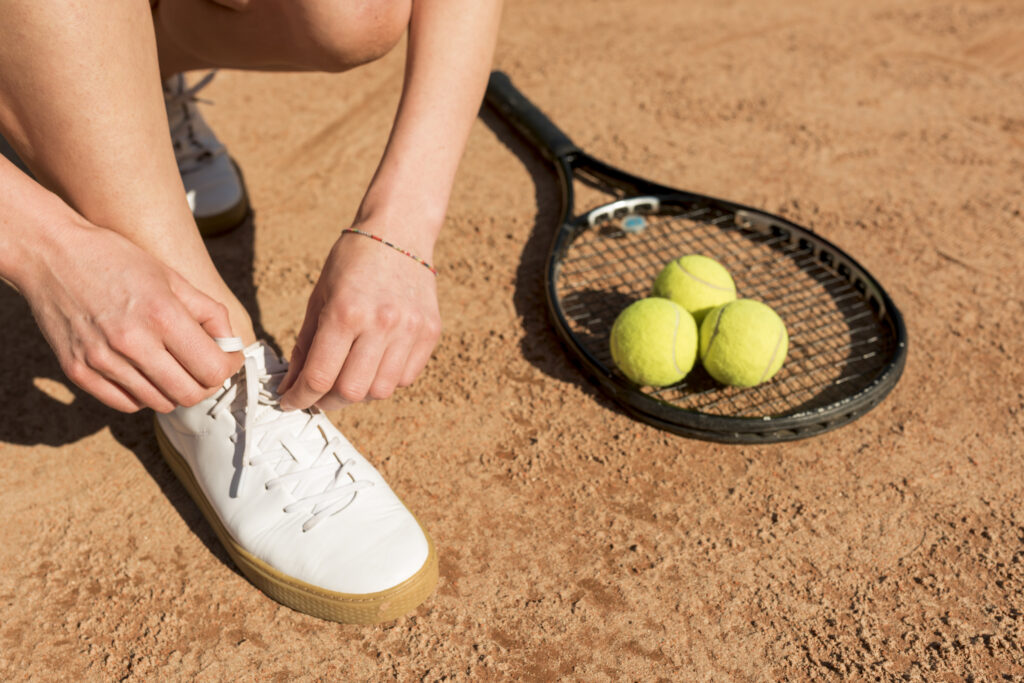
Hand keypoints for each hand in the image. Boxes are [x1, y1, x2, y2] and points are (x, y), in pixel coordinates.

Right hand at [20, 220, 241, 412]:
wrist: (50, 253)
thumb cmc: (116, 260)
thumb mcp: (171, 276)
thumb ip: (208, 313)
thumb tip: (230, 345)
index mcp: (162, 315)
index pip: (213, 369)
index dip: (228, 367)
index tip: (227, 358)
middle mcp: (132, 343)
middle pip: (190, 395)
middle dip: (206, 384)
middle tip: (203, 367)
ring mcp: (102, 361)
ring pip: (160, 403)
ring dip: (175, 390)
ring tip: (173, 366)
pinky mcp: (78, 372)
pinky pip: (126, 404)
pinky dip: (144, 394)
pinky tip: (144, 372)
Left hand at [278, 227, 440, 410]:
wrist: (399, 232)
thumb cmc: (352, 262)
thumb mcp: (319, 297)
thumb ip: (306, 344)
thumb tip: (293, 385)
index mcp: (345, 313)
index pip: (319, 376)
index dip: (300, 398)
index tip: (291, 402)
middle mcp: (381, 324)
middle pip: (350, 392)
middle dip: (328, 401)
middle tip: (318, 394)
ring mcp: (410, 330)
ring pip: (380, 391)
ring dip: (359, 393)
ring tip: (348, 377)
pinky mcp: (430, 333)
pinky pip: (405, 378)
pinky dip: (386, 379)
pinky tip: (374, 364)